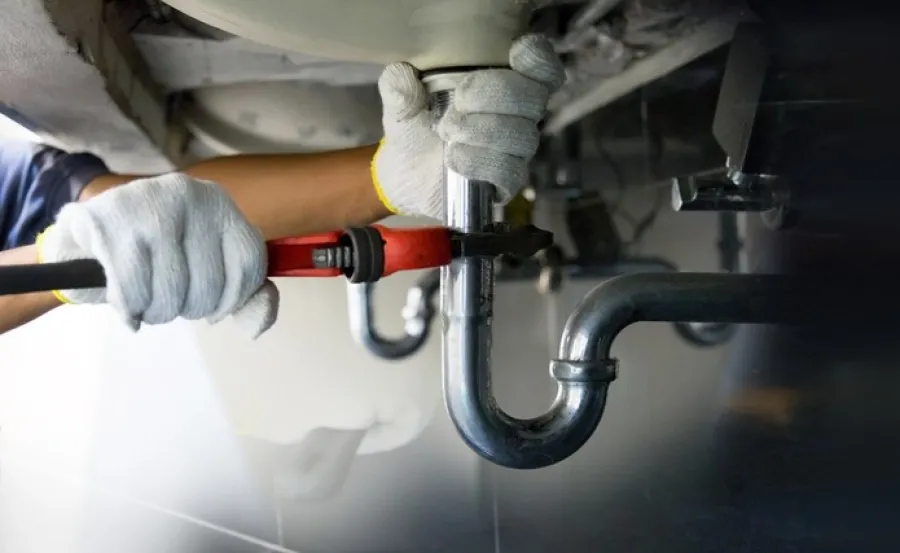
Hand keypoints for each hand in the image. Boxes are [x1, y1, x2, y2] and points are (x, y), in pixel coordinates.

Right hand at [36, 173, 278, 337]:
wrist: (85, 233)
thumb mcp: (207, 265)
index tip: (214, 309)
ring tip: (147, 300)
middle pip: (210, 285)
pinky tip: (127, 305)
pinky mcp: (108, 222)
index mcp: (218, 202)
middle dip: (188, 308)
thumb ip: (245, 296)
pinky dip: (130, 310)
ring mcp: (148, 204)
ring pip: (172, 293)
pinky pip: (134, 292)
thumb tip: (256, 327)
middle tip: (170, 299)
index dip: (233, 299)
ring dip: (157, 312)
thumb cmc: (154, 255)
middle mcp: (189, 195)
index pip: (249, 263)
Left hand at [372, 34, 565, 219]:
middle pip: (534, 98)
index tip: (515, 53)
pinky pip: (510, 171)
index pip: (543, 70)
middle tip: (458, 103)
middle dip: (495, 94)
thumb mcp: (401, 102)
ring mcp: (516, 150)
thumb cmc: (415, 128)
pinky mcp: (508, 181)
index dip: (538, 60)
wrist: (404, 173)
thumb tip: (402, 75)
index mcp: (504, 83)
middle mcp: (518, 115)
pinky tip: (454, 159)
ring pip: (522, 135)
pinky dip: (480, 162)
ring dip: (482, 131)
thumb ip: (399, 84)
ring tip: (448, 133)